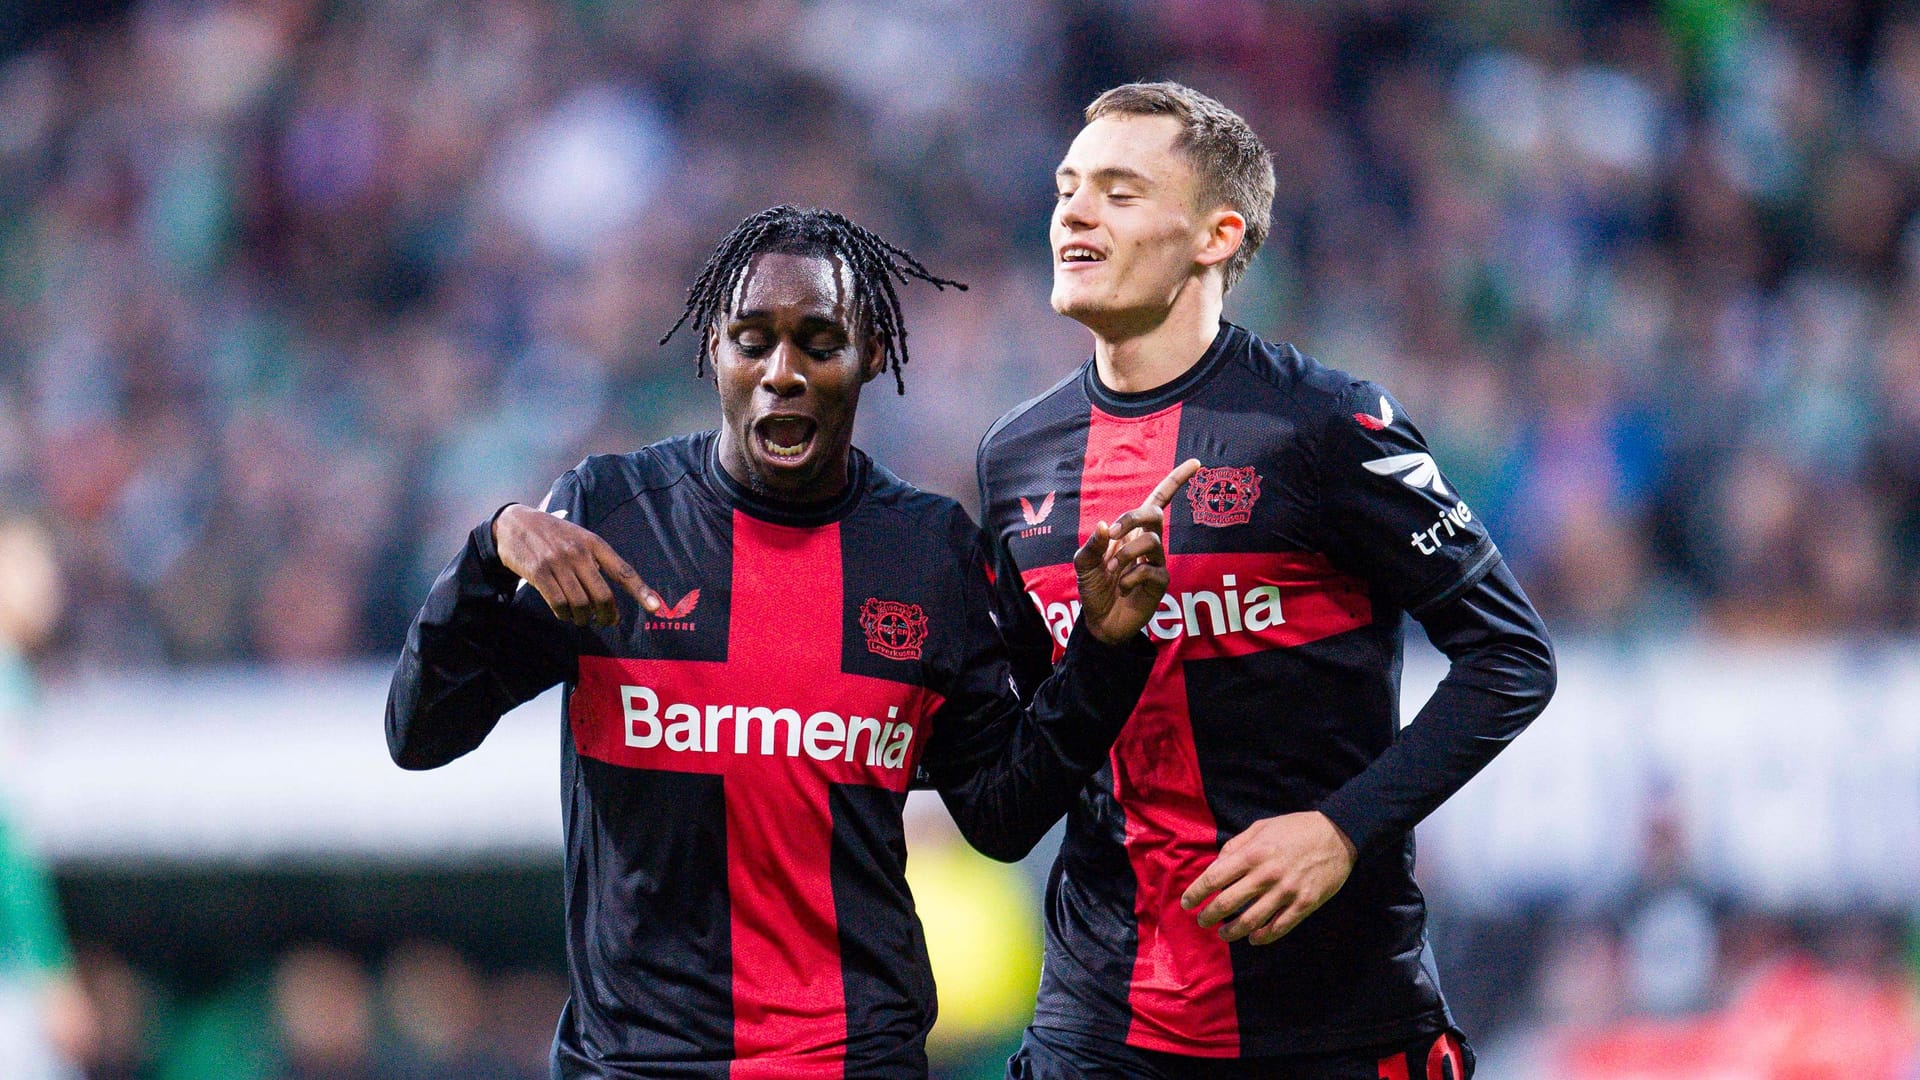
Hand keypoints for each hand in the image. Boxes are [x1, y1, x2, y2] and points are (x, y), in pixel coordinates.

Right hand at [493, 503, 659, 627]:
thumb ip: (596, 561)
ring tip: (582, 619)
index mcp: (594, 543)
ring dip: (584, 618)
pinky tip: (565, 614)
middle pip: (603, 595)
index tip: (656, 608)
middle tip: (606, 621)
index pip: (623, 570)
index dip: (641, 591)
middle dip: (607, 614)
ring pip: (581, 603)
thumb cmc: (553, 535)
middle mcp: (579, 552)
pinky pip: (558, 604)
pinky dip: (565, 615)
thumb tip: (610, 597)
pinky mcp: (539, 572)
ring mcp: (558, 562)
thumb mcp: (579, 538)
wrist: (515, 523)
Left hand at [1073, 458, 1199, 645]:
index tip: (1196, 463)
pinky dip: (1132, 576)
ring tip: (1113, 570)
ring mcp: (1156, 563)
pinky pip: (1151, 570)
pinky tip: (1124, 587)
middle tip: (1113, 533)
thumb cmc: (1094, 588)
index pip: (1158, 501)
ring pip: (1152, 541)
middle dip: (1133, 517)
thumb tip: (1105, 525)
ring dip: (1127, 553)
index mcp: (1130, 532)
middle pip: (1154, 514)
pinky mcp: (1160, 583)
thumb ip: (1092, 544)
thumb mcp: (1083, 564)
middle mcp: (1146, 543)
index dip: (1176, 481)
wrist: (1099, 622)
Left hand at [1179, 811, 1357, 945]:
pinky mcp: (1304, 904)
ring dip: (1232, 931)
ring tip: (1224, 933)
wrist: (1338, 834)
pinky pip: (1279, 927)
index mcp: (1252, 854)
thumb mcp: (1260, 827)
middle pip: (1228, 903)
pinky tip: (1253, 938)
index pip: (1214, 878)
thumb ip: (1235, 847)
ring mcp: (1286, 892)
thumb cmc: (1295, 828)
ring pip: (1251, 921)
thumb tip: (1215, 867)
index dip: (1196, 893)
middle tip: (1202, 920)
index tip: (1187, 903)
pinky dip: (1263, 937)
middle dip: (1209, 916)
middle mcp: (1266, 875)